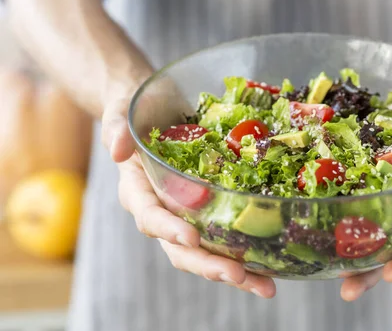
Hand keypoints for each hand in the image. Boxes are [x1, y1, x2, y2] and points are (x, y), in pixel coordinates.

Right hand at [101, 94, 276, 298]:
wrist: (157, 107)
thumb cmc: (138, 107)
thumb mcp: (124, 108)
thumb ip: (117, 125)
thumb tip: (117, 148)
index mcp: (138, 191)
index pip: (150, 216)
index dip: (168, 229)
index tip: (190, 237)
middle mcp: (162, 210)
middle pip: (181, 248)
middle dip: (208, 264)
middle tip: (238, 275)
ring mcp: (187, 214)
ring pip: (206, 252)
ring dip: (235, 272)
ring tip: (266, 285)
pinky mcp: (209, 211)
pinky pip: (226, 237)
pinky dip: (248, 254)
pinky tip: (274, 267)